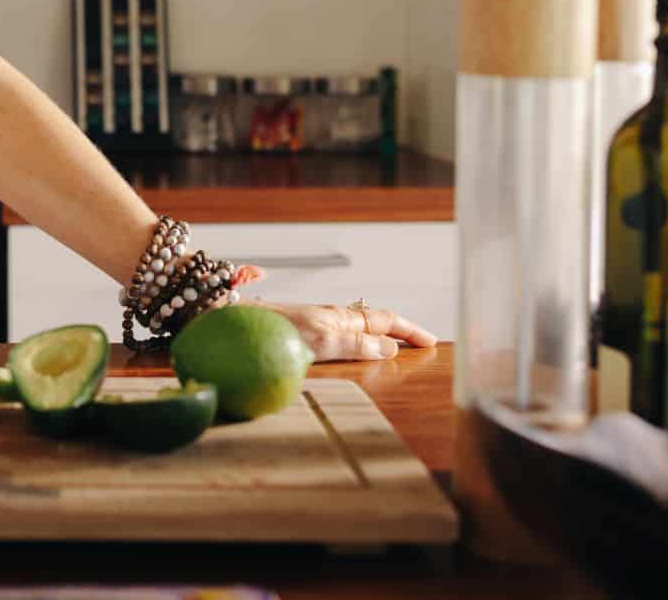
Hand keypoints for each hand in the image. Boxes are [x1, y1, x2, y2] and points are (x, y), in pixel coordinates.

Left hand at [247, 297, 437, 361]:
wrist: (236, 321)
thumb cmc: (276, 331)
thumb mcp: (322, 341)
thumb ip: (356, 345)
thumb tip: (390, 348)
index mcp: (341, 317)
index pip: (385, 321)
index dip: (410, 331)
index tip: (432, 342)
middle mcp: (331, 317)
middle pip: (373, 321)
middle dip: (398, 332)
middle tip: (419, 344)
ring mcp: (316, 323)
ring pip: (356, 327)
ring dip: (378, 336)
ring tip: (394, 348)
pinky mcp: (302, 333)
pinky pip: (340, 336)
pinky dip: (357, 342)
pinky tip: (350, 349)